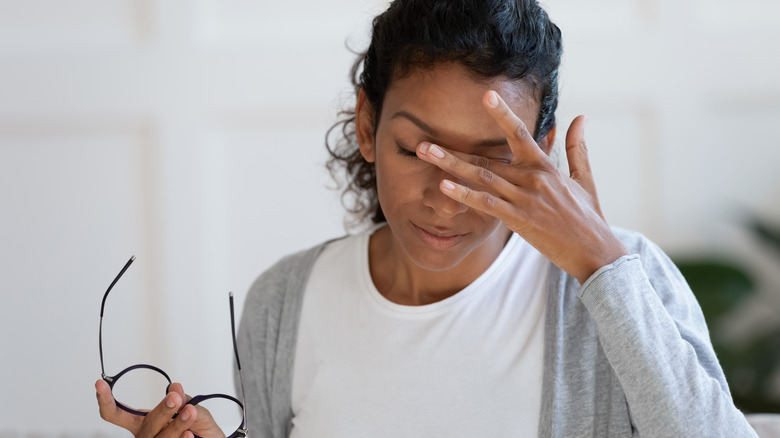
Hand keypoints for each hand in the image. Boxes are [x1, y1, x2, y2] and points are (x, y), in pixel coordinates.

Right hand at [95, 379, 225, 437]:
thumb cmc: (200, 429)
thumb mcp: (195, 410)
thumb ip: (185, 400)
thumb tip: (176, 387)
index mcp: (144, 422)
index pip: (117, 413)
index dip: (106, 400)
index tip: (99, 383)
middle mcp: (146, 435)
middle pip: (146, 424)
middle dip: (161, 410)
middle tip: (176, 398)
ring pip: (161, 437)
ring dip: (177, 424)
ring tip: (192, 412)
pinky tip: (190, 435)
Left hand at [416, 90, 628, 283]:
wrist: (596, 251)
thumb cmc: (588, 217)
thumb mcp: (584, 178)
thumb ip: (575, 147)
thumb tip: (580, 117)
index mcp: (545, 166)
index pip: (520, 133)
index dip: (502, 114)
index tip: (486, 96)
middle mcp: (532, 178)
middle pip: (486, 158)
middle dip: (453, 150)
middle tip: (423, 141)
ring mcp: (524, 199)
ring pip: (481, 178)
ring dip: (450, 166)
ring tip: (425, 155)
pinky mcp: (520, 220)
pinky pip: (487, 205)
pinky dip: (465, 195)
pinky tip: (444, 187)